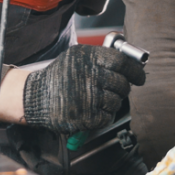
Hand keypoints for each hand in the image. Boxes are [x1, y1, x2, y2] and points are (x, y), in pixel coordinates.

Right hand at [22, 44, 146, 133]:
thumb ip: (99, 58)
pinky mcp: (86, 116)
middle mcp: (89, 76)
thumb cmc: (57, 77)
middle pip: (122, 83)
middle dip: (123, 89)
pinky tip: (94, 111)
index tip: (139, 77)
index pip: (121, 62)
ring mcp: (88, 97)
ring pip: (116, 101)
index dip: (135, 70)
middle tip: (117, 90)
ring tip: (99, 100)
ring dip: (112, 103)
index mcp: (88, 58)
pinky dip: (104, 116)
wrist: (34, 97)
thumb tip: (128, 64)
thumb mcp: (75, 57)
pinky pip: (108, 117)